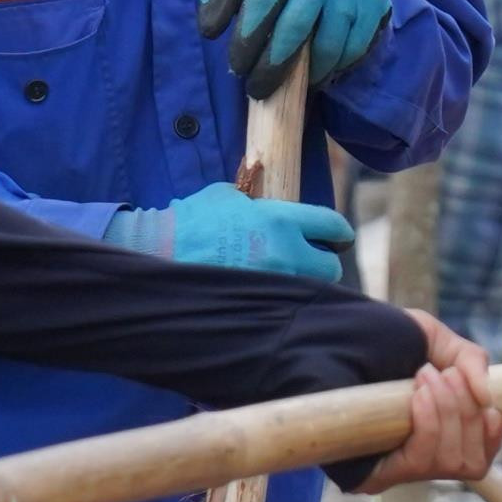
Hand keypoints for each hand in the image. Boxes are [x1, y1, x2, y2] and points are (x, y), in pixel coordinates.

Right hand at [106, 183, 355, 282]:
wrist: (162, 250)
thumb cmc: (193, 219)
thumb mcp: (229, 196)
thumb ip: (257, 201)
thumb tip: (268, 202)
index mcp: (281, 220)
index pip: (333, 225)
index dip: (339, 232)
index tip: (338, 237)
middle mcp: (285, 252)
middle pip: (331, 268)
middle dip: (323, 264)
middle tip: (313, 261)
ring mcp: (273, 282)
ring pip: (309, 291)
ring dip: (303, 285)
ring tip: (286, 279)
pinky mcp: (259, 304)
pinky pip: (283, 305)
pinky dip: (281, 302)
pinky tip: (267, 298)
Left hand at [198, 0, 392, 96]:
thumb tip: (209, 29)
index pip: (261, 3)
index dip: (245, 42)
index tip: (237, 68)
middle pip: (294, 28)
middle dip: (272, 67)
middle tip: (259, 89)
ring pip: (327, 45)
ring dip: (306, 74)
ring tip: (292, 83)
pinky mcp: (377, 1)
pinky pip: (354, 49)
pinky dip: (334, 68)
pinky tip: (320, 72)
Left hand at [356, 313, 501, 493]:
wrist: (329, 337)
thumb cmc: (382, 340)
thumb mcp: (435, 341)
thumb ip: (469, 360)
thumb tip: (488, 399)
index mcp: (436, 439)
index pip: (478, 458)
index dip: (491, 434)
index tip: (485, 401)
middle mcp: (417, 462)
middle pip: (469, 463)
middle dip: (467, 414)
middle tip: (446, 374)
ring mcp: (395, 472)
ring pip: (448, 462)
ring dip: (448, 415)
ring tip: (427, 377)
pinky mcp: (371, 478)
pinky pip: (418, 463)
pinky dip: (429, 426)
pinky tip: (419, 396)